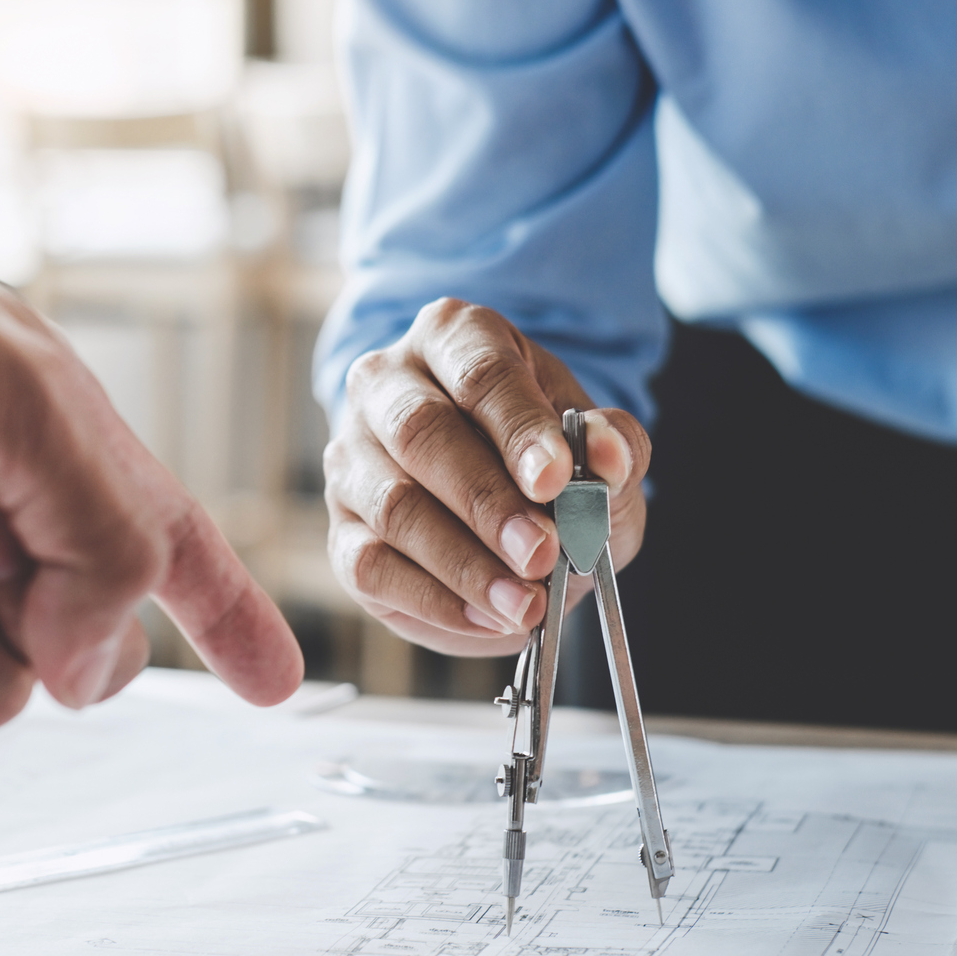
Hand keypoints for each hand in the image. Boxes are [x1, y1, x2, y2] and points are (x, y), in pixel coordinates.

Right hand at [323, 298, 651, 655]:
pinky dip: (436, 600)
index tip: (555, 481)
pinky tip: (489, 618)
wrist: (511, 509)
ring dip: (465, 563)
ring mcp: (353, 457)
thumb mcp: (598, 447)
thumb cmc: (547, 463)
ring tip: (526, 603)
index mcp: (453, 337)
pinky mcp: (342, 529)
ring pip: (394, 506)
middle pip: (421, 434)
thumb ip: (614, 444)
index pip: (479, 373)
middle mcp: (386, 384)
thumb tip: (608, 456)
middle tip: (544, 552)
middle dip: (487, 502)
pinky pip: (372, 566)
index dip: (518, 429)